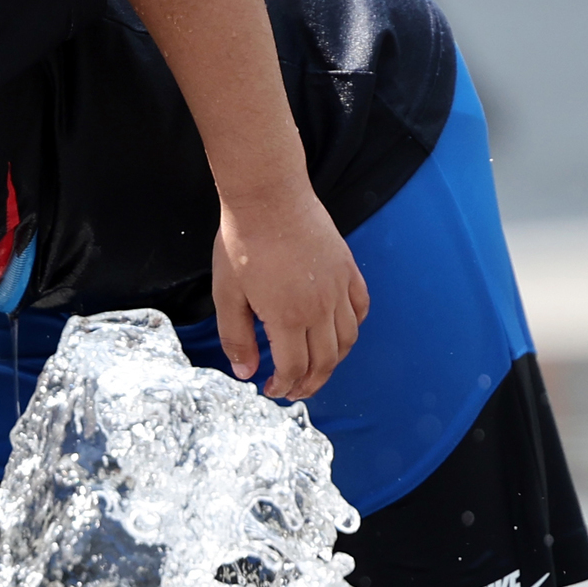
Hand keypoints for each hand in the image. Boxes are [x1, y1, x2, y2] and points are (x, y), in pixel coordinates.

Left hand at [212, 179, 368, 401]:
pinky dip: (352, 328)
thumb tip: (246, 373)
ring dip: (333, 362)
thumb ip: (236, 337)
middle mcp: (320, 308)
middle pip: (325, 362)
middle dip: (310, 383)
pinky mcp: (347, 269)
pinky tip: (337, 333)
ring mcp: (338, 287)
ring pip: (347, 340)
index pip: (294, 368)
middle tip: (294, 390)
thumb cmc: (243, 242)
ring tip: (316, 368)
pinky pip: (360, 308)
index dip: (284, 386)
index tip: (271, 389)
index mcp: (288, 318)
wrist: (269, 196)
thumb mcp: (227, 295)